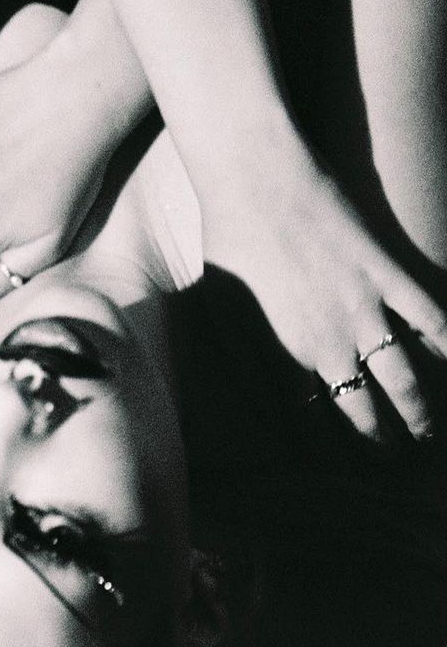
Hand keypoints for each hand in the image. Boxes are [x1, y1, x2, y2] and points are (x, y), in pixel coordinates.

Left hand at [199, 146, 446, 440]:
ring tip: (425, 432)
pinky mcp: (388, 273)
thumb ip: (245, 367)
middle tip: (390, 454)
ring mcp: (363, 309)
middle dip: (380, 441)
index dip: (330, 451)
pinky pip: (432, 321)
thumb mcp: (221, 317)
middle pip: (364, 412)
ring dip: (420, 413)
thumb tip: (266, 413)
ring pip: (405, 380)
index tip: (340, 464)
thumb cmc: (229, 248)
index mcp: (283, 358)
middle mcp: (327, 344)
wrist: (255, 182)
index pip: (314, 424)